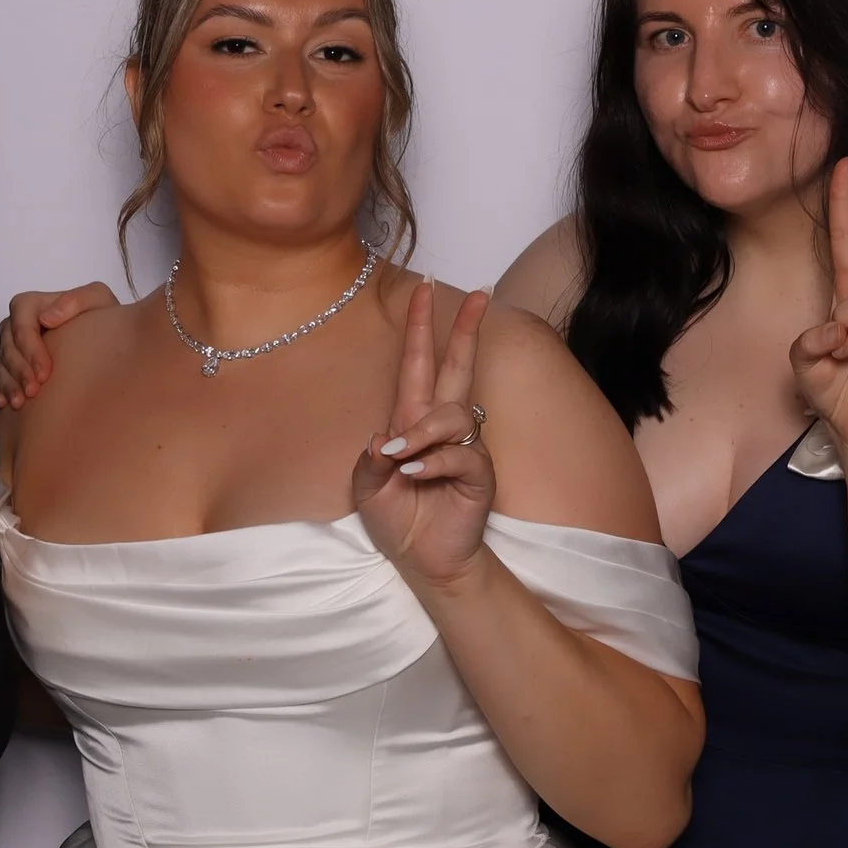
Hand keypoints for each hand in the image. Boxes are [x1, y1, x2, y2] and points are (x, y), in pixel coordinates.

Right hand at [0, 282, 118, 408]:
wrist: (106, 337)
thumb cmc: (101, 316)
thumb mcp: (98, 299)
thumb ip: (77, 300)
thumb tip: (47, 317)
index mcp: (34, 306)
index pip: (21, 324)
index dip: (29, 349)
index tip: (44, 373)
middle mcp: (19, 324)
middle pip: (8, 346)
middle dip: (19, 371)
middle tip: (33, 392)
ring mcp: (14, 345)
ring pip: (2, 364)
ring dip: (9, 384)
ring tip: (19, 404)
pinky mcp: (13, 364)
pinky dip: (1, 390)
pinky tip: (5, 403)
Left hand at [353, 281, 495, 591]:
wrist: (423, 562)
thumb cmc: (398, 521)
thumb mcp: (366, 490)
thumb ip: (369, 463)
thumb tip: (383, 437)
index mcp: (412, 422)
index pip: (419, 364)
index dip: (421, 327)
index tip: (425, 286)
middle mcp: (442, 427)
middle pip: (458, 367)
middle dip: (467, 329)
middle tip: (481, 293)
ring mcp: (464, 448)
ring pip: (453, 413)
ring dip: (423, 431)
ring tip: (400, 460)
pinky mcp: (478, 474)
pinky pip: (461, 452)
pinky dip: (433, 461)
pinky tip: (414, 475)